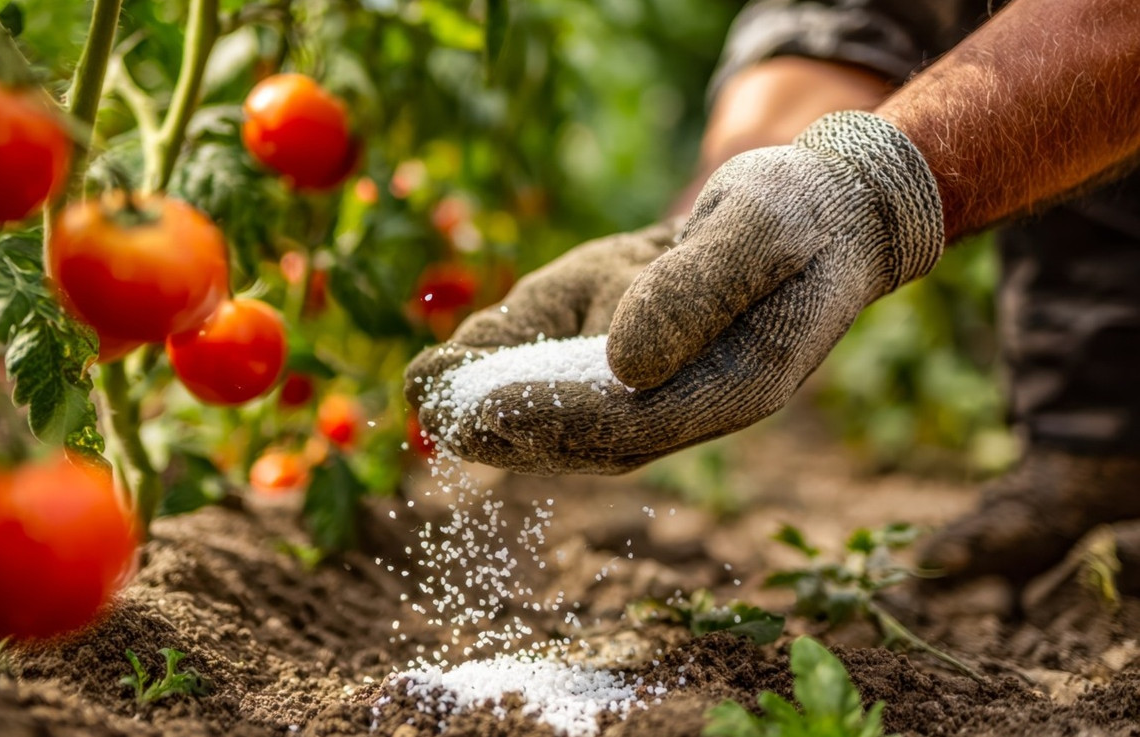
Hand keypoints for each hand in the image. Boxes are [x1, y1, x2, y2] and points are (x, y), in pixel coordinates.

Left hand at [407, 112, 943, 474]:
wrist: (822, 214)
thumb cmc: (798, 211)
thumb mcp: (762, 225)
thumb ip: (699, 288)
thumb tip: (623, 363)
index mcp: (738, 382)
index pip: (637, 421)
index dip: (559, 417)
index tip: (490, 404)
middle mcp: (693, 402)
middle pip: (592, 438)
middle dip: (509, 429)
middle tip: (435, 412)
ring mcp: (665, 388)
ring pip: (571, 421)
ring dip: (496, 415)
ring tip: (426, 395)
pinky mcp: (638, 364)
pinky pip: (568, 385)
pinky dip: (510, 379)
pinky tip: (454, 370)